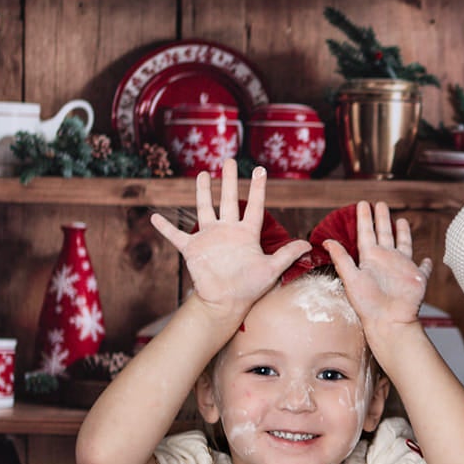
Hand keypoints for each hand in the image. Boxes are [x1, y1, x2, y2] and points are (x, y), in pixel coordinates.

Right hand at [149, 161, 308, 314]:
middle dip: (228, 180)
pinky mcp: (193, 249)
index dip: (257, 188)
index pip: (254, 206)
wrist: (226, 303)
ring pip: (205, 208)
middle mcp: (228, 231)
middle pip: (228, 199)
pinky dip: (165, 227)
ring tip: (202, 174)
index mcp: (247, 234)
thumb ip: (287, 254)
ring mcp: (209, 238)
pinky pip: (176, 235)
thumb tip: (308, 244)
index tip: (260, 169)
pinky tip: (155, 217)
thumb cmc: (249, 288)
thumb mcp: (271, 269)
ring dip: (202, 192)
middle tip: (229, 160)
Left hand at [327, 200, 429, 332]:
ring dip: (402, 232)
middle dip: (381, 219)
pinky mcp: (416, 277)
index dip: (364, 219)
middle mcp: (385, 260)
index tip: (363, 203)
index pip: (366, 233)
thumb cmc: (368, 304)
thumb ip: (341, 259)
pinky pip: (423, 268)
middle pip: (383, 233)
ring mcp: (402, 268)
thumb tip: (326, 242)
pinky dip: (426, 263)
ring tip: (400, 219)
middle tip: (380, 204)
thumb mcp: (351, 278)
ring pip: (403, 244)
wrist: (388, 321)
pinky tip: (427, 259)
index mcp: (370, 259)